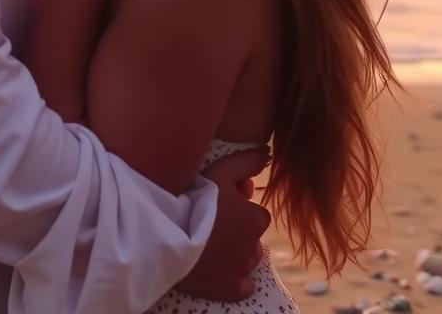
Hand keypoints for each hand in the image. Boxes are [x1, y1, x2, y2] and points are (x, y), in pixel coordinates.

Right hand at [179, 147, 271, 301]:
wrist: (173, 238)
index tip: (221, 205)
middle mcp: (255, 245)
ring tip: (212, 242)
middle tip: (215, 223)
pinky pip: (243, 285)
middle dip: (240, 230)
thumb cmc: (197, 201)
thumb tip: (268, 153)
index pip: (258, 213)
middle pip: (253, 236)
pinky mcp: (231, 288)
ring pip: (248, 259)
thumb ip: (247, 162)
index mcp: (255, 219)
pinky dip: (237, 279)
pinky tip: (221, 269)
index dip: (241, 207)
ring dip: (237, 252)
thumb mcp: (221, 172)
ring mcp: (243, 269)